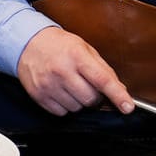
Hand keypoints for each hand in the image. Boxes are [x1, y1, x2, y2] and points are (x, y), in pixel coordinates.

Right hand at [15, 26, 133, 115]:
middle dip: (94, 96)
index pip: (102, 80)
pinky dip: (65, 106)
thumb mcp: (84, 48)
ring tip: (71, 86)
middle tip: (87, 85)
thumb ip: (103, 69)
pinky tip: (61, 92)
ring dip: (78, 101)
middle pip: (90, 99)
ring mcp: (49, 84)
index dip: (118, 96)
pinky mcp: (39, 95)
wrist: (27, 43)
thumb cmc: (58, 45)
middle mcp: (61, 70)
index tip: (127, 107)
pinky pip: (61, 112)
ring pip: (76, 108)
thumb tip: (120, 90)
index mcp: (76, 56)